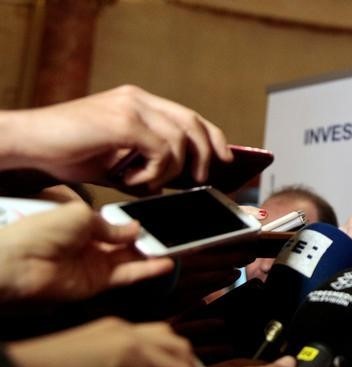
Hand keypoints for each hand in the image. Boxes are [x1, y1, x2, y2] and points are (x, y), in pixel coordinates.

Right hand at [0, 85, 231, 190]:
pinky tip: (131, 179)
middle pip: (193, 123)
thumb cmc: (67, 153)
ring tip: (142, 182)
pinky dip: (154, 172)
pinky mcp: (123, 121)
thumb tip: (176, 184)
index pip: (189, 116)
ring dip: (169, 171)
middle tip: (202, 180)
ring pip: (180, 140)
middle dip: (206, 155)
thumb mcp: (118, 161)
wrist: (28, 143)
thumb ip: (147, 165)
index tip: (225, 160)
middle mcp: (138, 99)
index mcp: (138, 102)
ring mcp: (131, 107)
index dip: (212, 138)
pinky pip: (162, 150)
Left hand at [0, 202, 173, 303]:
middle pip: (129, 242)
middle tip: (177, 234)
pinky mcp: (99, 283)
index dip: (138, 222)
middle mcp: (92, 244)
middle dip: (152, 238)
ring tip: (180, 248)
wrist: (20, 263)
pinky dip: (148, 270)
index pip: (118, 223)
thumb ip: (112, 224)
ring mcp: (96, 264)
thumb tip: (136, 228)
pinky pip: (129, 275)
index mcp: (84, 223)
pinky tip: (166, 263)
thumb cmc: (40, 232)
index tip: (162, 218)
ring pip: (133, 259)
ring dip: (155, 254)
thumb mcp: (81, 215)